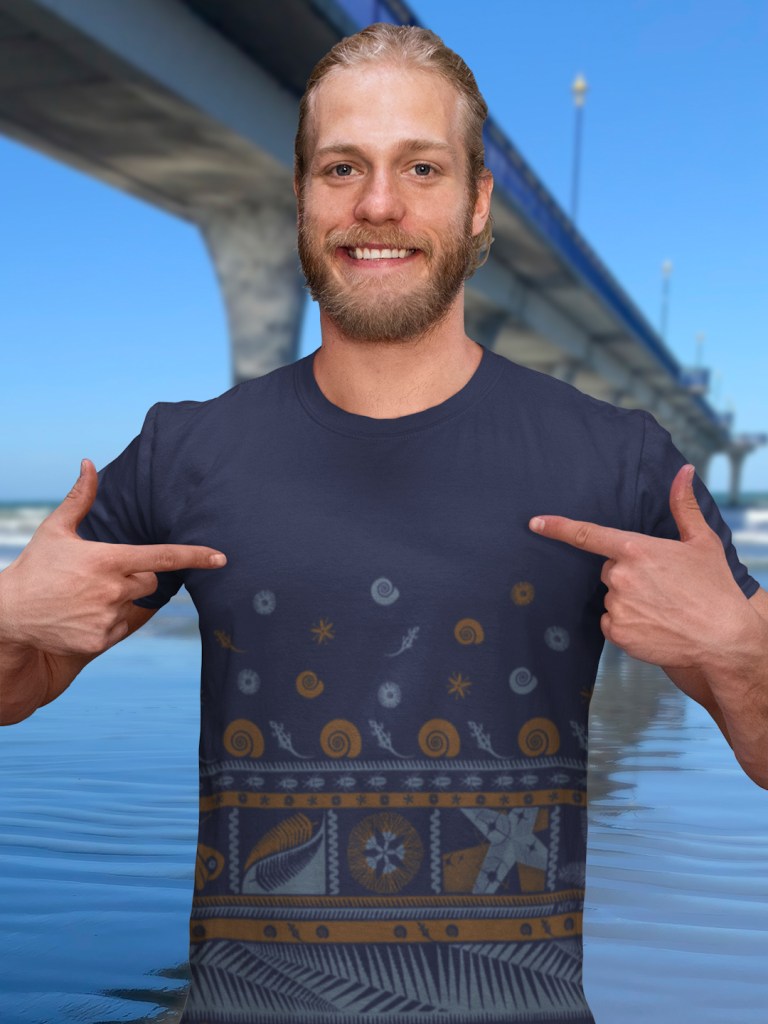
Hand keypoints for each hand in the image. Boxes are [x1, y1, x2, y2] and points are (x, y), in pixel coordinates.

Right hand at [0, 459, 226, 656]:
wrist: (9, 613)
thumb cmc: (36, 566)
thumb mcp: (56, 530)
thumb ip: (80, 497)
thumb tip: (89, 463)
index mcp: (107, 560)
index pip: (163, 557)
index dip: (195, 556)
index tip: (221, 558)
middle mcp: (112, 589)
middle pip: (150, 581)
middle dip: (135, 576)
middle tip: (100, 576)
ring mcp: (107, 617)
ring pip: (135, 604)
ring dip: (119, 599)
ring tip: (84, 597)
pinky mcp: (101, 641)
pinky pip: (121, 626)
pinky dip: (108, 621)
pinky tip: (82, 615)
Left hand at [528, 464, 748, 669]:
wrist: (724, 638)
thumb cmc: (715, 588)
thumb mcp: (701, 542)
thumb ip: (683, 505)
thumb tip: (685, 471)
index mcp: (636, 549)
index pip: (587, 534)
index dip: (558, 527)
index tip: (535, 523)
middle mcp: (620, 576)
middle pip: (608, 570)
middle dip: (627, 575)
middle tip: (659, 585)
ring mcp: (617, 605)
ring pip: (611, 597)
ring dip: (629, 601)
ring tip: (662, 607)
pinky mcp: (618, 632)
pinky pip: (610, 623)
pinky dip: (627, 624)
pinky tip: (653, 625)